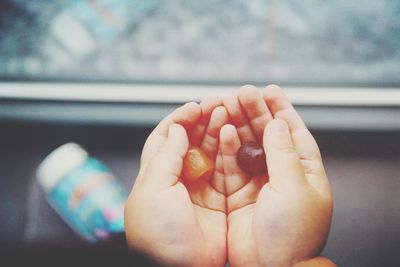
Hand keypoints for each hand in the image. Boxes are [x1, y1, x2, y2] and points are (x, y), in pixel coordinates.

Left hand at [125, 99, 227, 266]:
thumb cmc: (158, 235)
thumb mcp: (154, 190)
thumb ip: (166, 156)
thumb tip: (175, 128)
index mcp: (156, 175)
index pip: (166, 137)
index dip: (180, 119)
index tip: (195, 106)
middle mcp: (178, 179)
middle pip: (191, 141)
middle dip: (204, 120)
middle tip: (219, 103)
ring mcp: (200, 188)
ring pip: (211, 151)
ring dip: (219, 131)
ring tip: (230, 112)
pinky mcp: (220, 199)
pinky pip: (227, 169)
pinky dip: (232, 152)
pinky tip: (236, 137)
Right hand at [220, 85, 332, 266]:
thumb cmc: (292, 233)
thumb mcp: (294, 188)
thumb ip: (284, 153)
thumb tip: (277, 123)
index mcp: (305, 171)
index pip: (294, 132)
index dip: (281, 108)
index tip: (269, 90)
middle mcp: (282, 173)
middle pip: (268, 135)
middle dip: (255, 112)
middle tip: (242, 92)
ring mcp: (258, 181)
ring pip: (247, 145)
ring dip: (238, 125)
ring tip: (228, 105)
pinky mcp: (238, 191)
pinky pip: (231, 163)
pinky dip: (226, 147)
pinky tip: (222, 130)